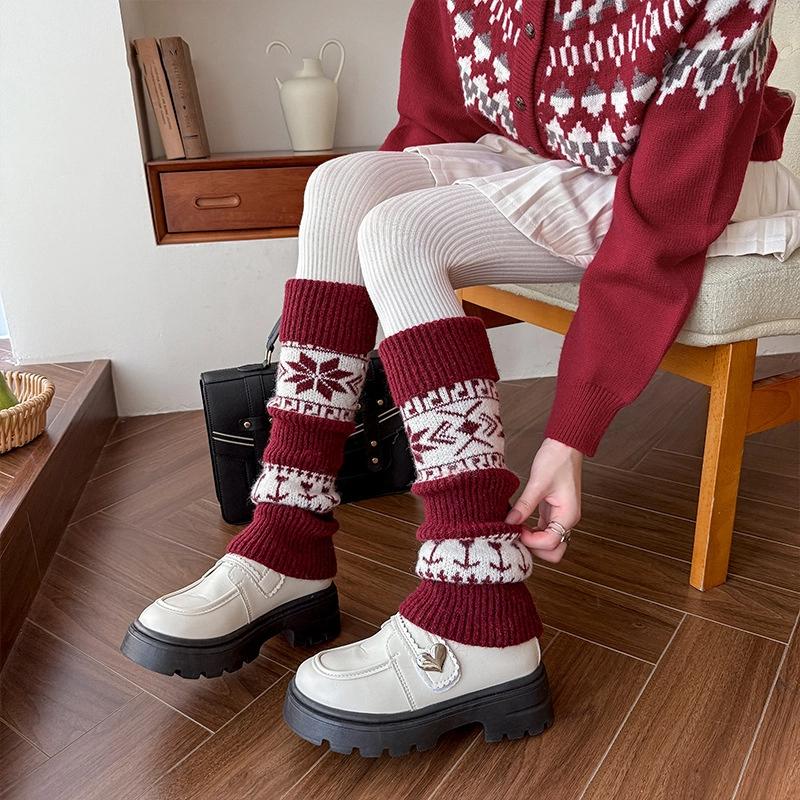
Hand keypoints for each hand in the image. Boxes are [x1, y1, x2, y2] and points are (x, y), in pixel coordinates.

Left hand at [505, 438, 582, 562]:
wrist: (565, 446)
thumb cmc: (557, 460)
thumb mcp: (538, 483)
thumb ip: (524, 505)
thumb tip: (510, 522)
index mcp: (568, 515)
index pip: (551, 543)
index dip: (532, 541)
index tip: (516, 529)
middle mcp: (567, 520)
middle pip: (554, 551)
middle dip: (535, 548)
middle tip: (517, 533)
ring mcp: (560, 517)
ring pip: (549, 543)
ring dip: (533, 541)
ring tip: (516, 528)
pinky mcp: (553, 512)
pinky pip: (544, 531)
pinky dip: (533, 532)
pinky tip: (520, 522)